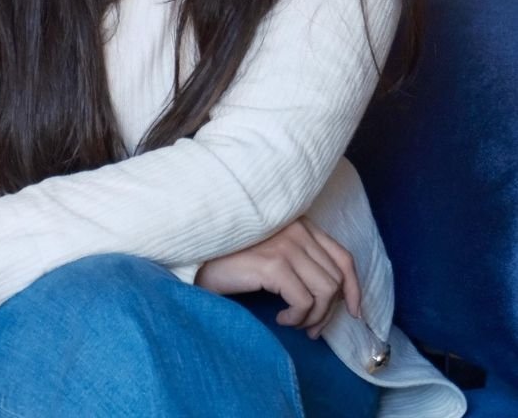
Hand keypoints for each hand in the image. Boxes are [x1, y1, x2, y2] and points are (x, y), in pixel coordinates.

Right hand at [196, 216, 360, 338]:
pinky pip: (304, 302)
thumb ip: (301, 263)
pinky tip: (280, 318)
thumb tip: (333, 298)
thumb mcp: (273, 255)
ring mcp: (285, 244)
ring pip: (325, 292)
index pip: (343, 257)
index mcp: (300, 224)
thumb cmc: (233, 259)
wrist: (198, 257)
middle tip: (309, 329)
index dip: (354, 288)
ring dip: (312, 318)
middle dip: (327, 312)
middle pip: (335, 280)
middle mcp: (297, 229)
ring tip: (293, 322)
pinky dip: (297, 318)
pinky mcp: (273, 263)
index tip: (354, 312)